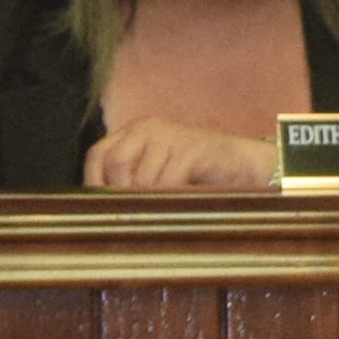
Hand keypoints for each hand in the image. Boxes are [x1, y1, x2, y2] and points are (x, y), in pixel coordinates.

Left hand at [84, 118, 277, 190]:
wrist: (242, 162)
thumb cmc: (197, 171)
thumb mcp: (157, 168)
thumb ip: (132, 175)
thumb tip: (102, 206)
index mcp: (135, 131)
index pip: (98, 155)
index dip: (96, 182)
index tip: (104, 205)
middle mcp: (148, 127)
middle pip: (116, 162)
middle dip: (122, 192)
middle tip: (134, 211)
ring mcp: (171, 136)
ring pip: (141, 176)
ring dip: (147, 199)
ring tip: (158, 209)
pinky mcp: (192, 149)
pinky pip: (168, 180)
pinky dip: (168, 197)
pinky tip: (176, 203)